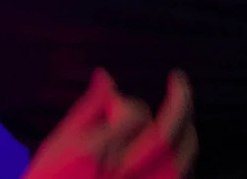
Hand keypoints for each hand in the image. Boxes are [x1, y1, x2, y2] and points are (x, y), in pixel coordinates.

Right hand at [22, 68, 198, 178]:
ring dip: (186, 129)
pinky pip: (182, 175)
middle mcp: (128, 172)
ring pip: (182, 154)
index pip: (132, 115)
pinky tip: (176, 148)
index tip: (114, 101)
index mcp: (98, 155)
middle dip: (180, 100)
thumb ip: (88, 110)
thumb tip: (105, 77)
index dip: (125, 102)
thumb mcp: (59, 145)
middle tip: (178, 78)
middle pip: (167, 132)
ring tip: (183, 115)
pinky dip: (184, 157)